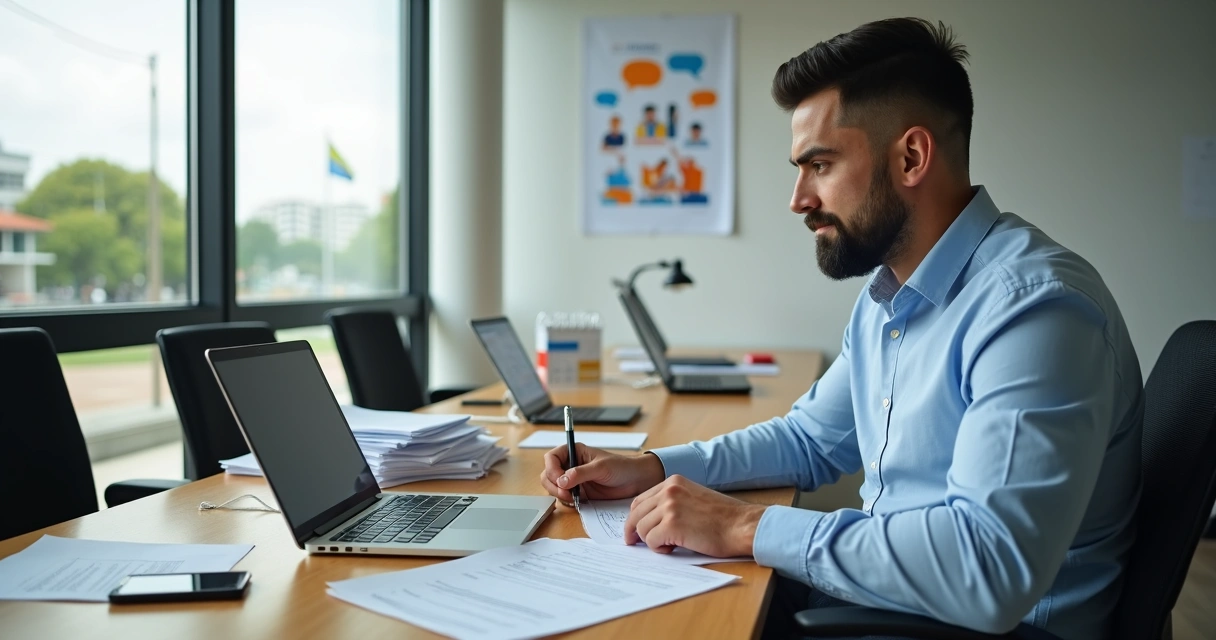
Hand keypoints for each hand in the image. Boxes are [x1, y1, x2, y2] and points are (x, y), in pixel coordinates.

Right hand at [540, 444, 664, 505]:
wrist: (636, 481)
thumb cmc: (621, 467)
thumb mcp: (601, 467)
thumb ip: (580, 473)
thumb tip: (561, 480)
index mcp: (574, 452)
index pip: (551, 458)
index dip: (551, 469)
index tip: (559, 479)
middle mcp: (571, 465)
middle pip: (548, 474)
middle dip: (553, 484)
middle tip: (565, 493)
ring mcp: (573, 480)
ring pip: (553, 487)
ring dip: (558, 494)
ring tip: (573, 498)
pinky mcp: (579, 493)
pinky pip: (564, 498)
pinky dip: (566, 501)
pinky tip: (577, 501)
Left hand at [623, 475, 766, 557]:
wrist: (743, 525)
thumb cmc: (724, 518)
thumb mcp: (694, 498)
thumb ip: (672, 502)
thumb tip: (650, 518)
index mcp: (673, 482)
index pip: (640, 499)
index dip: (635, 517)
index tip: (633, 530)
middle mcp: (669, 490)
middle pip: (636, 513)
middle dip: (634, 530)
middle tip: (635, 542)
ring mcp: (670, 507)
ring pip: (641, 528)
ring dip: (651, 540)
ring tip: (669, 545)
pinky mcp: (672, 525)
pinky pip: (651, 541)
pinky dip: (659, 549)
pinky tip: (673, 548)